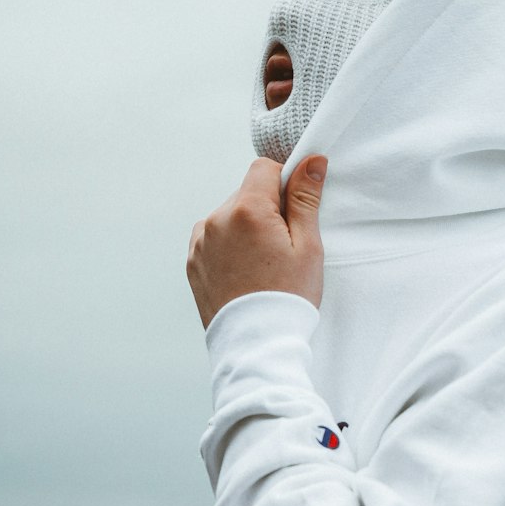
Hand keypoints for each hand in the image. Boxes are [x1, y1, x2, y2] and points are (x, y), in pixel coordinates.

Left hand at [187, 155, 327, 328]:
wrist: (256, 345)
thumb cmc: (288, 296)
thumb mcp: (307, 245)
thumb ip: (305, 198)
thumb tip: (311, 161)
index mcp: (246, 210)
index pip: (264, 168)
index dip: (284, 182)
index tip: (296, 210)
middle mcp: (216, 219)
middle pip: (247, 193)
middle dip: (266, 208)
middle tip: (284, 245)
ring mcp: (200, 242)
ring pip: (230, 216)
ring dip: (246, 226)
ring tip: (263, 263)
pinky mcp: (192, 262)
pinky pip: (214, 238)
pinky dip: (230, 246)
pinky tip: (246, 271)